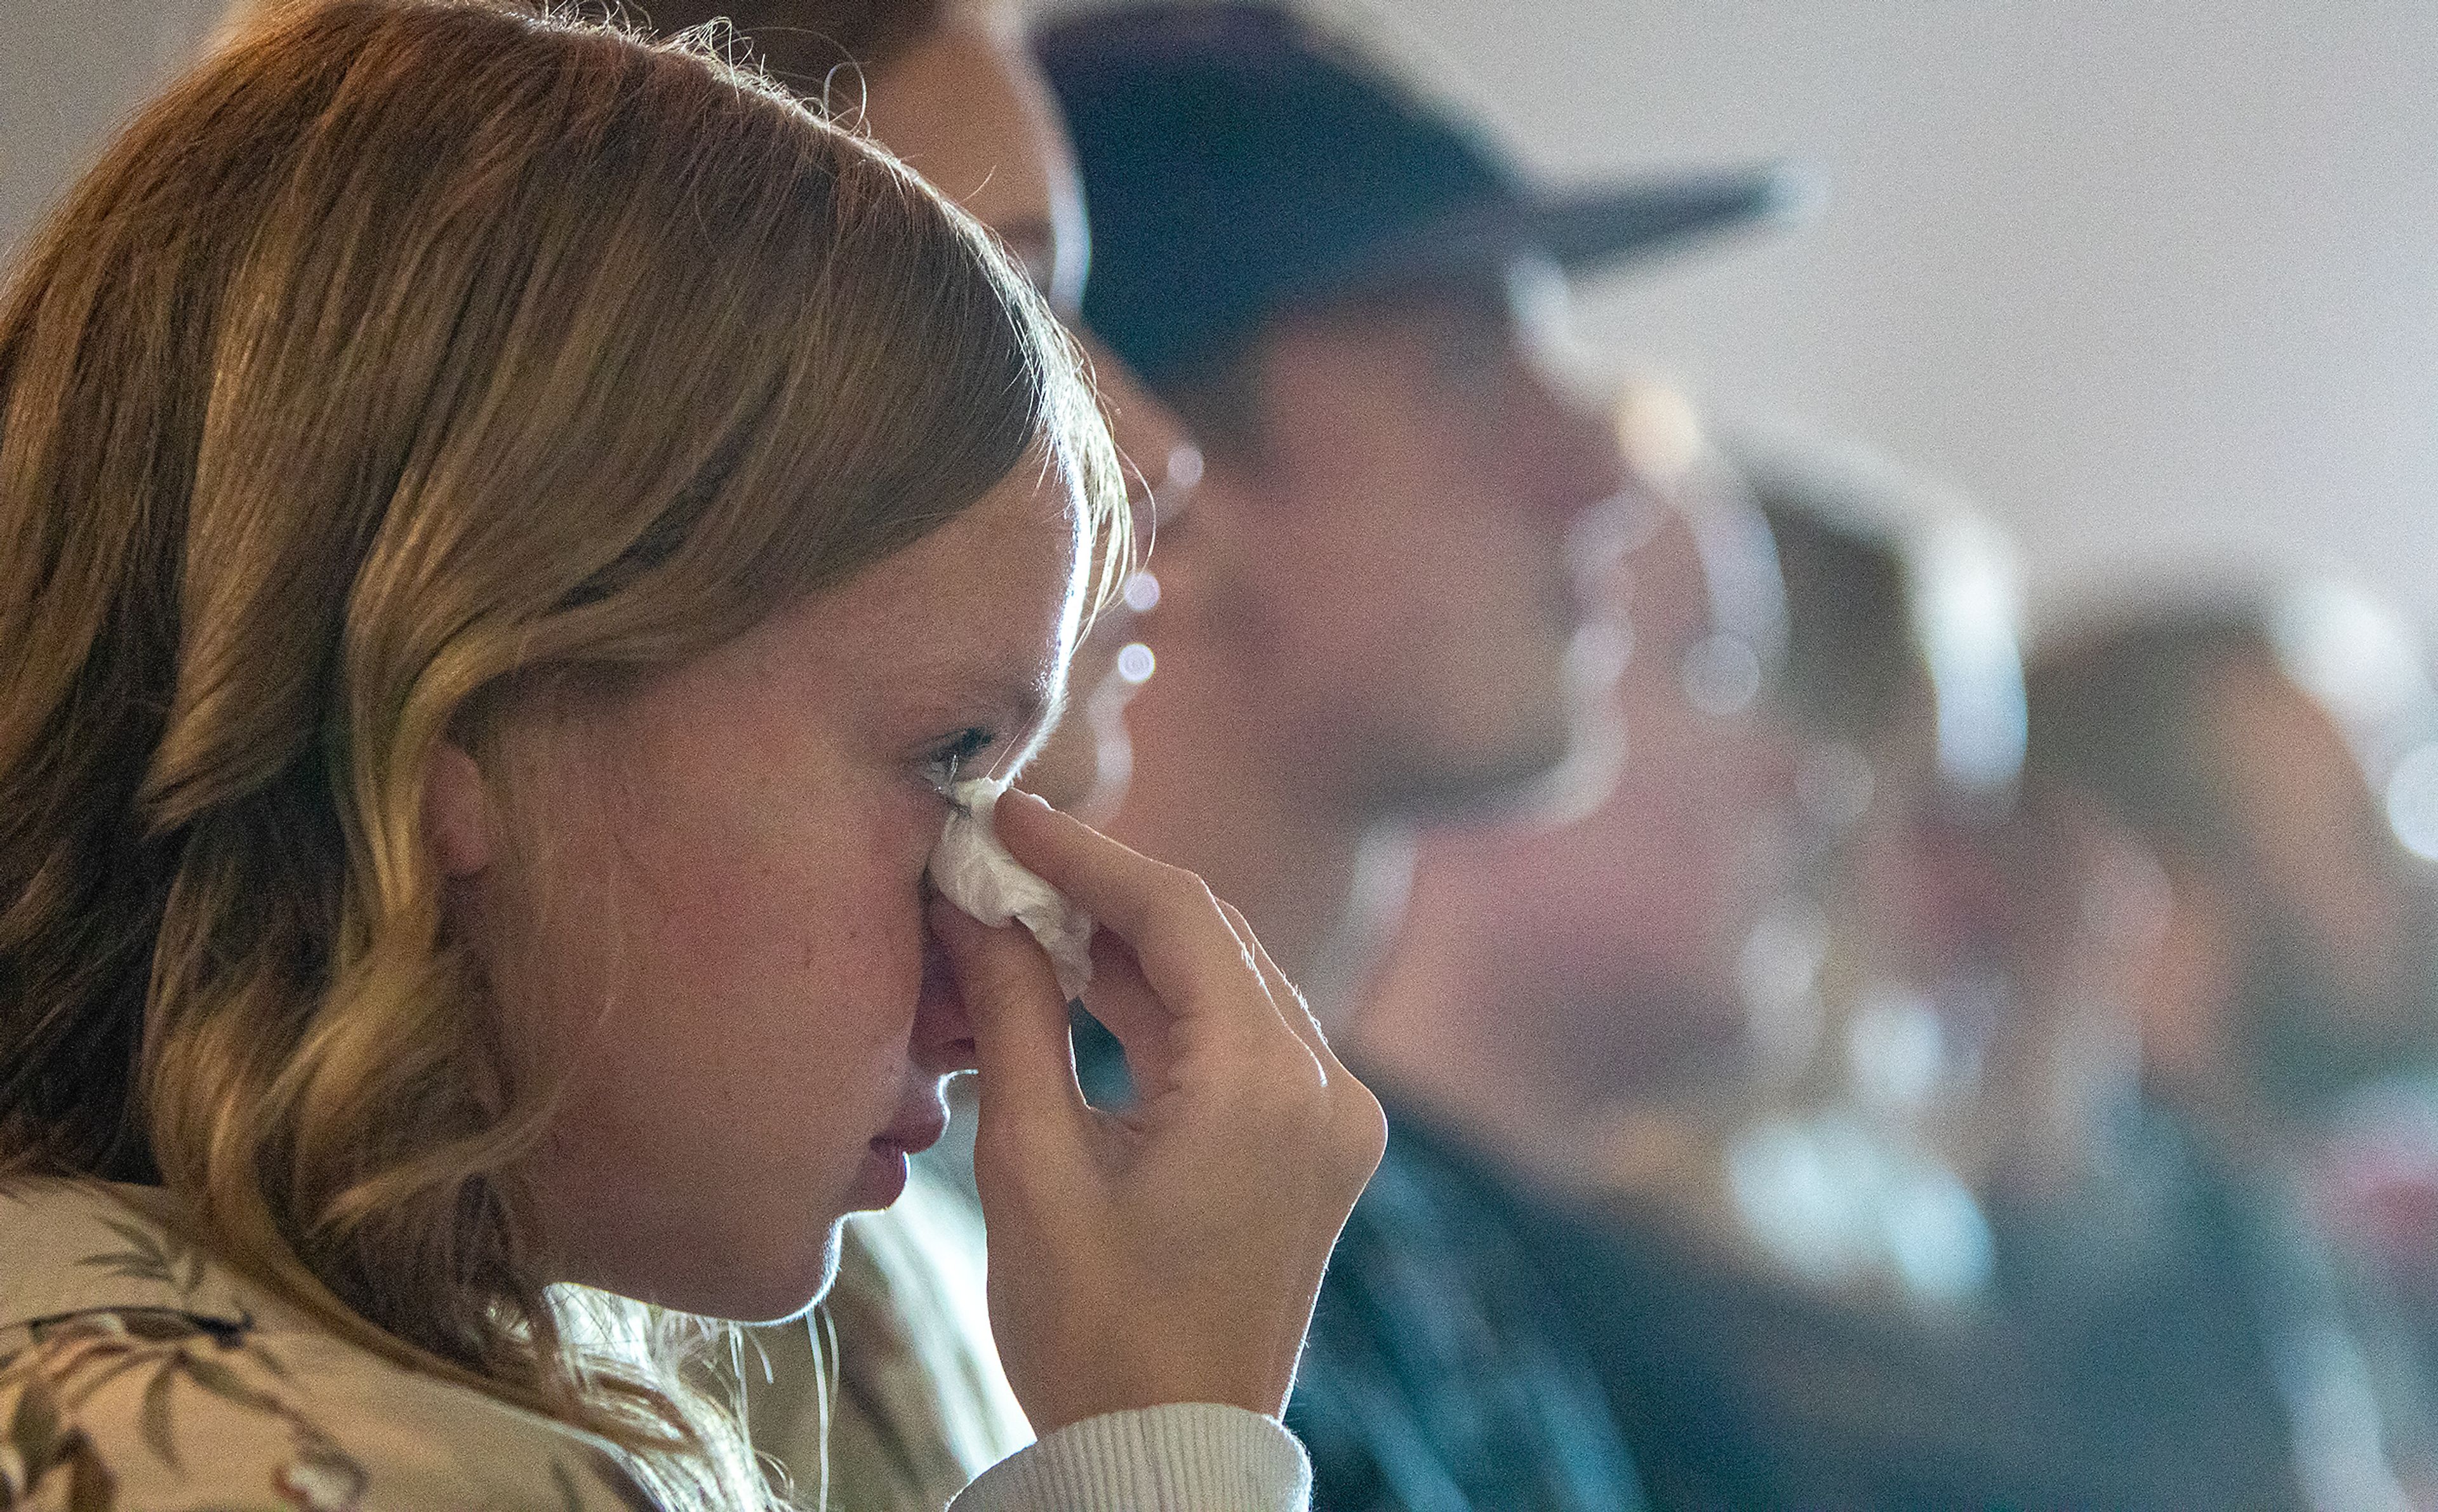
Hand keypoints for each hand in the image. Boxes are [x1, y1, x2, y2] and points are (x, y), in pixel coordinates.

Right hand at [928, 789, 1385, 1432]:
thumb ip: (1012, 1017)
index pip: (1176, 915)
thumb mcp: (1030, 1165)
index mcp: (1264, 1086)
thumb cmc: (1093, 1334)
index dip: (1083, 854)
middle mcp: (1324, 1087)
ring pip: (1226, 983)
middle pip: (1211, 939)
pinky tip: (1082, 985)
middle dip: (1104, 893)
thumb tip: (975, 905)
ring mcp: (1333, 1120)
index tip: (1007, 815)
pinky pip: (1241, 1039)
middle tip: (1005, 860)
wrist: (1169, 1457)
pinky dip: (1164, 1008)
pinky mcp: (1317, 1148)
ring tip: (1026, 915)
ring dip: (1131, 947)